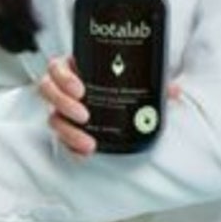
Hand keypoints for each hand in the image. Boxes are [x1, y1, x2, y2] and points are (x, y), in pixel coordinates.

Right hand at [38, 55, 181, 157]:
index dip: (64, 77)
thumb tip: (173, 91)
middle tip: (85, 114)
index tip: (81, 89)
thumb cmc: (117, 84)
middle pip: (47, 89)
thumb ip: (151, 83)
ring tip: (88, 141)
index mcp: (75, 67)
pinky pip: (59, 140)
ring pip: (51, 116)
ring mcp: (60, 109)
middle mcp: (63, 88)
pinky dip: (70, 148)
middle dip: (63, 103)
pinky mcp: (64, 130)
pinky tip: (84, 154)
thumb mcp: (132, 79)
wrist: (115, 104)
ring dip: (67, 130)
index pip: (57, 66)